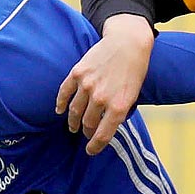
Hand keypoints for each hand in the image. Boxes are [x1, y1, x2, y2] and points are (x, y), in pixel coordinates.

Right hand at [56, 15, 154, 154]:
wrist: (128, 42)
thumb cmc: (134, 70)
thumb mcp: (133, 95)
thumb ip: (119, 111)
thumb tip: (105, 127)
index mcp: (119, 106)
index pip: (102, 135)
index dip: (95, 146)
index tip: (90, 151)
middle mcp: (102, 98)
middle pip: (87, 123)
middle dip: (87, 132)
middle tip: (86, 134)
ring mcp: (88, 85)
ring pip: (74, 111)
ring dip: (73, 122)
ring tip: (73, 126)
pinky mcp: (78, 73)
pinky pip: (65, 93)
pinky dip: (61, 104)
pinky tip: (60, 111)